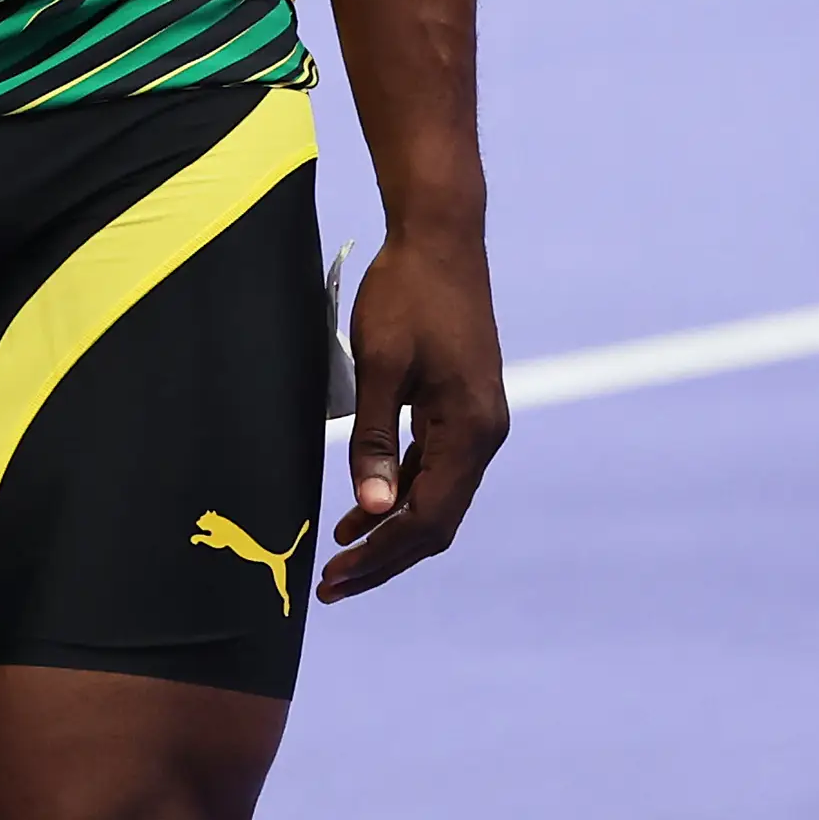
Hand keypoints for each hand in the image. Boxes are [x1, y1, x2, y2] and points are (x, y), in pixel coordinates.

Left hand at [319, 215, 506, 601]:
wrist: (440, 236)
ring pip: (436, 496)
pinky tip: (367, 503)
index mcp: (471, 431)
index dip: (381, 554)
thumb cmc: (406, 294)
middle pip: (437, 519)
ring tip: (342, 552)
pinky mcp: (463, 405)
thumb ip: (375, 440)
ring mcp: (477, 421)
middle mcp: (484, 434)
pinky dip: (401, 490)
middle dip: (386, 554)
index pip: (427, 519)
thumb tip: (372, 509)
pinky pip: (435, 466)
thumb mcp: (381, 366)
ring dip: (391, 526)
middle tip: (334, 583)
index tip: (337, 576)